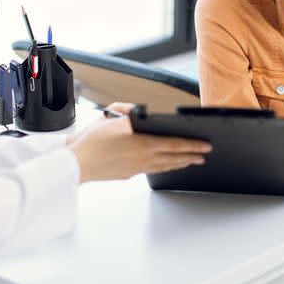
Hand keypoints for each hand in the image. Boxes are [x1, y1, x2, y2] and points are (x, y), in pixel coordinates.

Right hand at [69, 103, 211, 182]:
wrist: (78, 163)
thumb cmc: (92, 142)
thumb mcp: (110, 117)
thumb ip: (125, 110)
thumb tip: (133, 109)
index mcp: (143, 144)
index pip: (175, 144)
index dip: (193, 145)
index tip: (205, 145)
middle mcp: (144, 158)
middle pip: (174, 158)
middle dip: (191, 156)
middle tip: (204, 155)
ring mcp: (137, 168)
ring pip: (164, 166)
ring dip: (179, 163)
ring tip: (190, 162)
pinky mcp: (129, 174)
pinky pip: (152, 170)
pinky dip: (163, 167)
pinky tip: (165, 166)